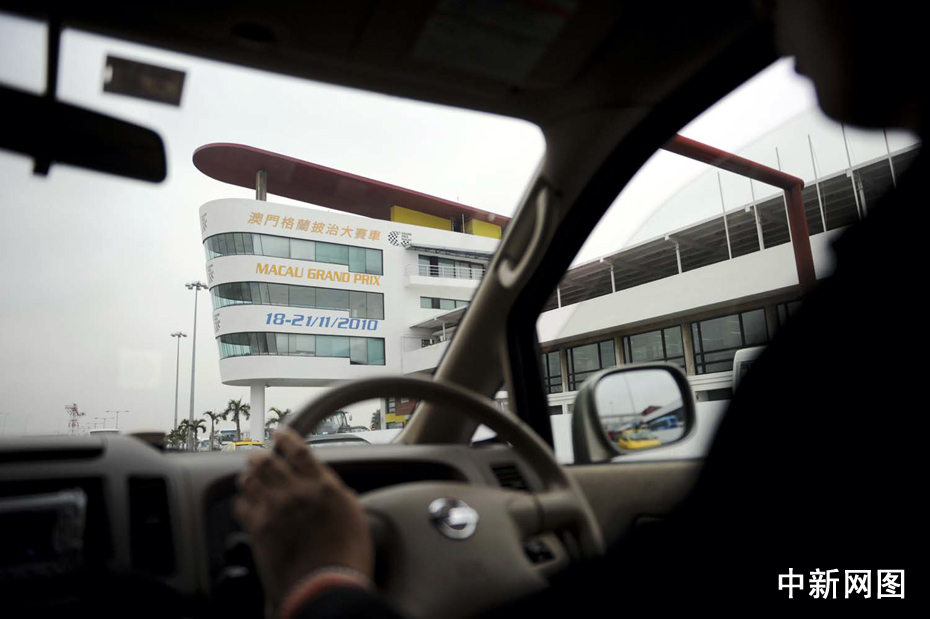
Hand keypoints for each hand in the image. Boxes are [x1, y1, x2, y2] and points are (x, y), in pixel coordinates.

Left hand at [234, 426, 372, 603]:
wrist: (325, 587)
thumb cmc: (346, 557)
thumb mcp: (355, 517)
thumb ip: (340, 497)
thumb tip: (334, 490)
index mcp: (322, 487)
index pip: (299, 451)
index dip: (287, 438)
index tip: (280, 432)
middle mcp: (295, 493)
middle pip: (267, 461)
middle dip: (259, 456)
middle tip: (257, 456)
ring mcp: (274, 510)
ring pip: (250, 480)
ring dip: (248, 475)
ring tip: (248, 476)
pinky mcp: (258, 530)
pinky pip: (241, 505)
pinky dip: (242, 501)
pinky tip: (246, 503)